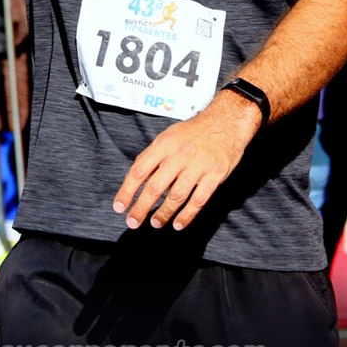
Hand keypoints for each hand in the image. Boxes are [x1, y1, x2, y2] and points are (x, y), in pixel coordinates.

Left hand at [112, 94, 257, 231]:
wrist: (226, 122)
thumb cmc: (195, 130)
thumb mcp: (169, 135)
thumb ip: (153, 155)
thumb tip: (137, 177)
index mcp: (165, 144)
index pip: (139, 170)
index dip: (127, 191)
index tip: (119, 206)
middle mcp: (180, 155)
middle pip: (155, 186)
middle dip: (141, 207)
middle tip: (133, 221)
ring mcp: (198, 166)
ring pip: (176, 196)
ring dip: (163, 213)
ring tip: (155, 223)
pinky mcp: (214, 176)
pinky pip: (198, 200)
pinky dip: (187, 215)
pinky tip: (178, 223)